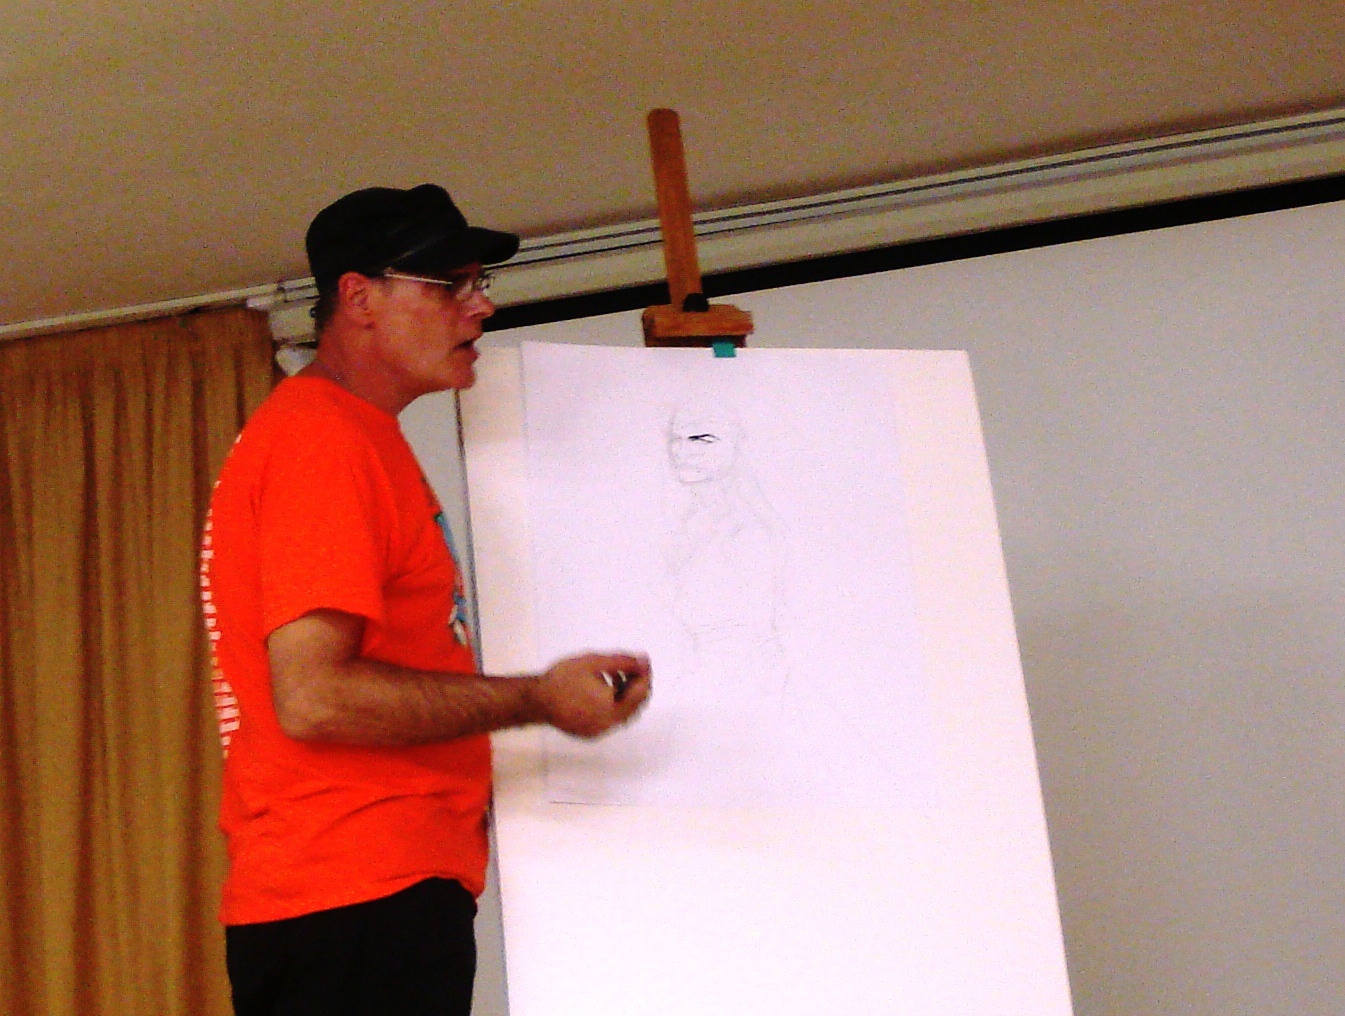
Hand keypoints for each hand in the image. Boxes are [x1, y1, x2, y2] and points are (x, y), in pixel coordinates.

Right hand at [531, 652, 651, 737]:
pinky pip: (610, 717)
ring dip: (625, 694)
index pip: (639, 693)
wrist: (535, 700)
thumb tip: (642, 661)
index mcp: (612, 709)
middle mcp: (608, 724)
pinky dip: (613, 703)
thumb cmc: (562, 679)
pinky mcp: (589, 732)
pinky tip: (603, 688)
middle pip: (634, 706)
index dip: (644, 675)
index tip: (643, 660)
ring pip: (622, 713)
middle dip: (637, 685)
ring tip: (616, 674)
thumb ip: (622, 662)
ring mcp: (598, 731)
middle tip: (634, 666)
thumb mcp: (594, 662)